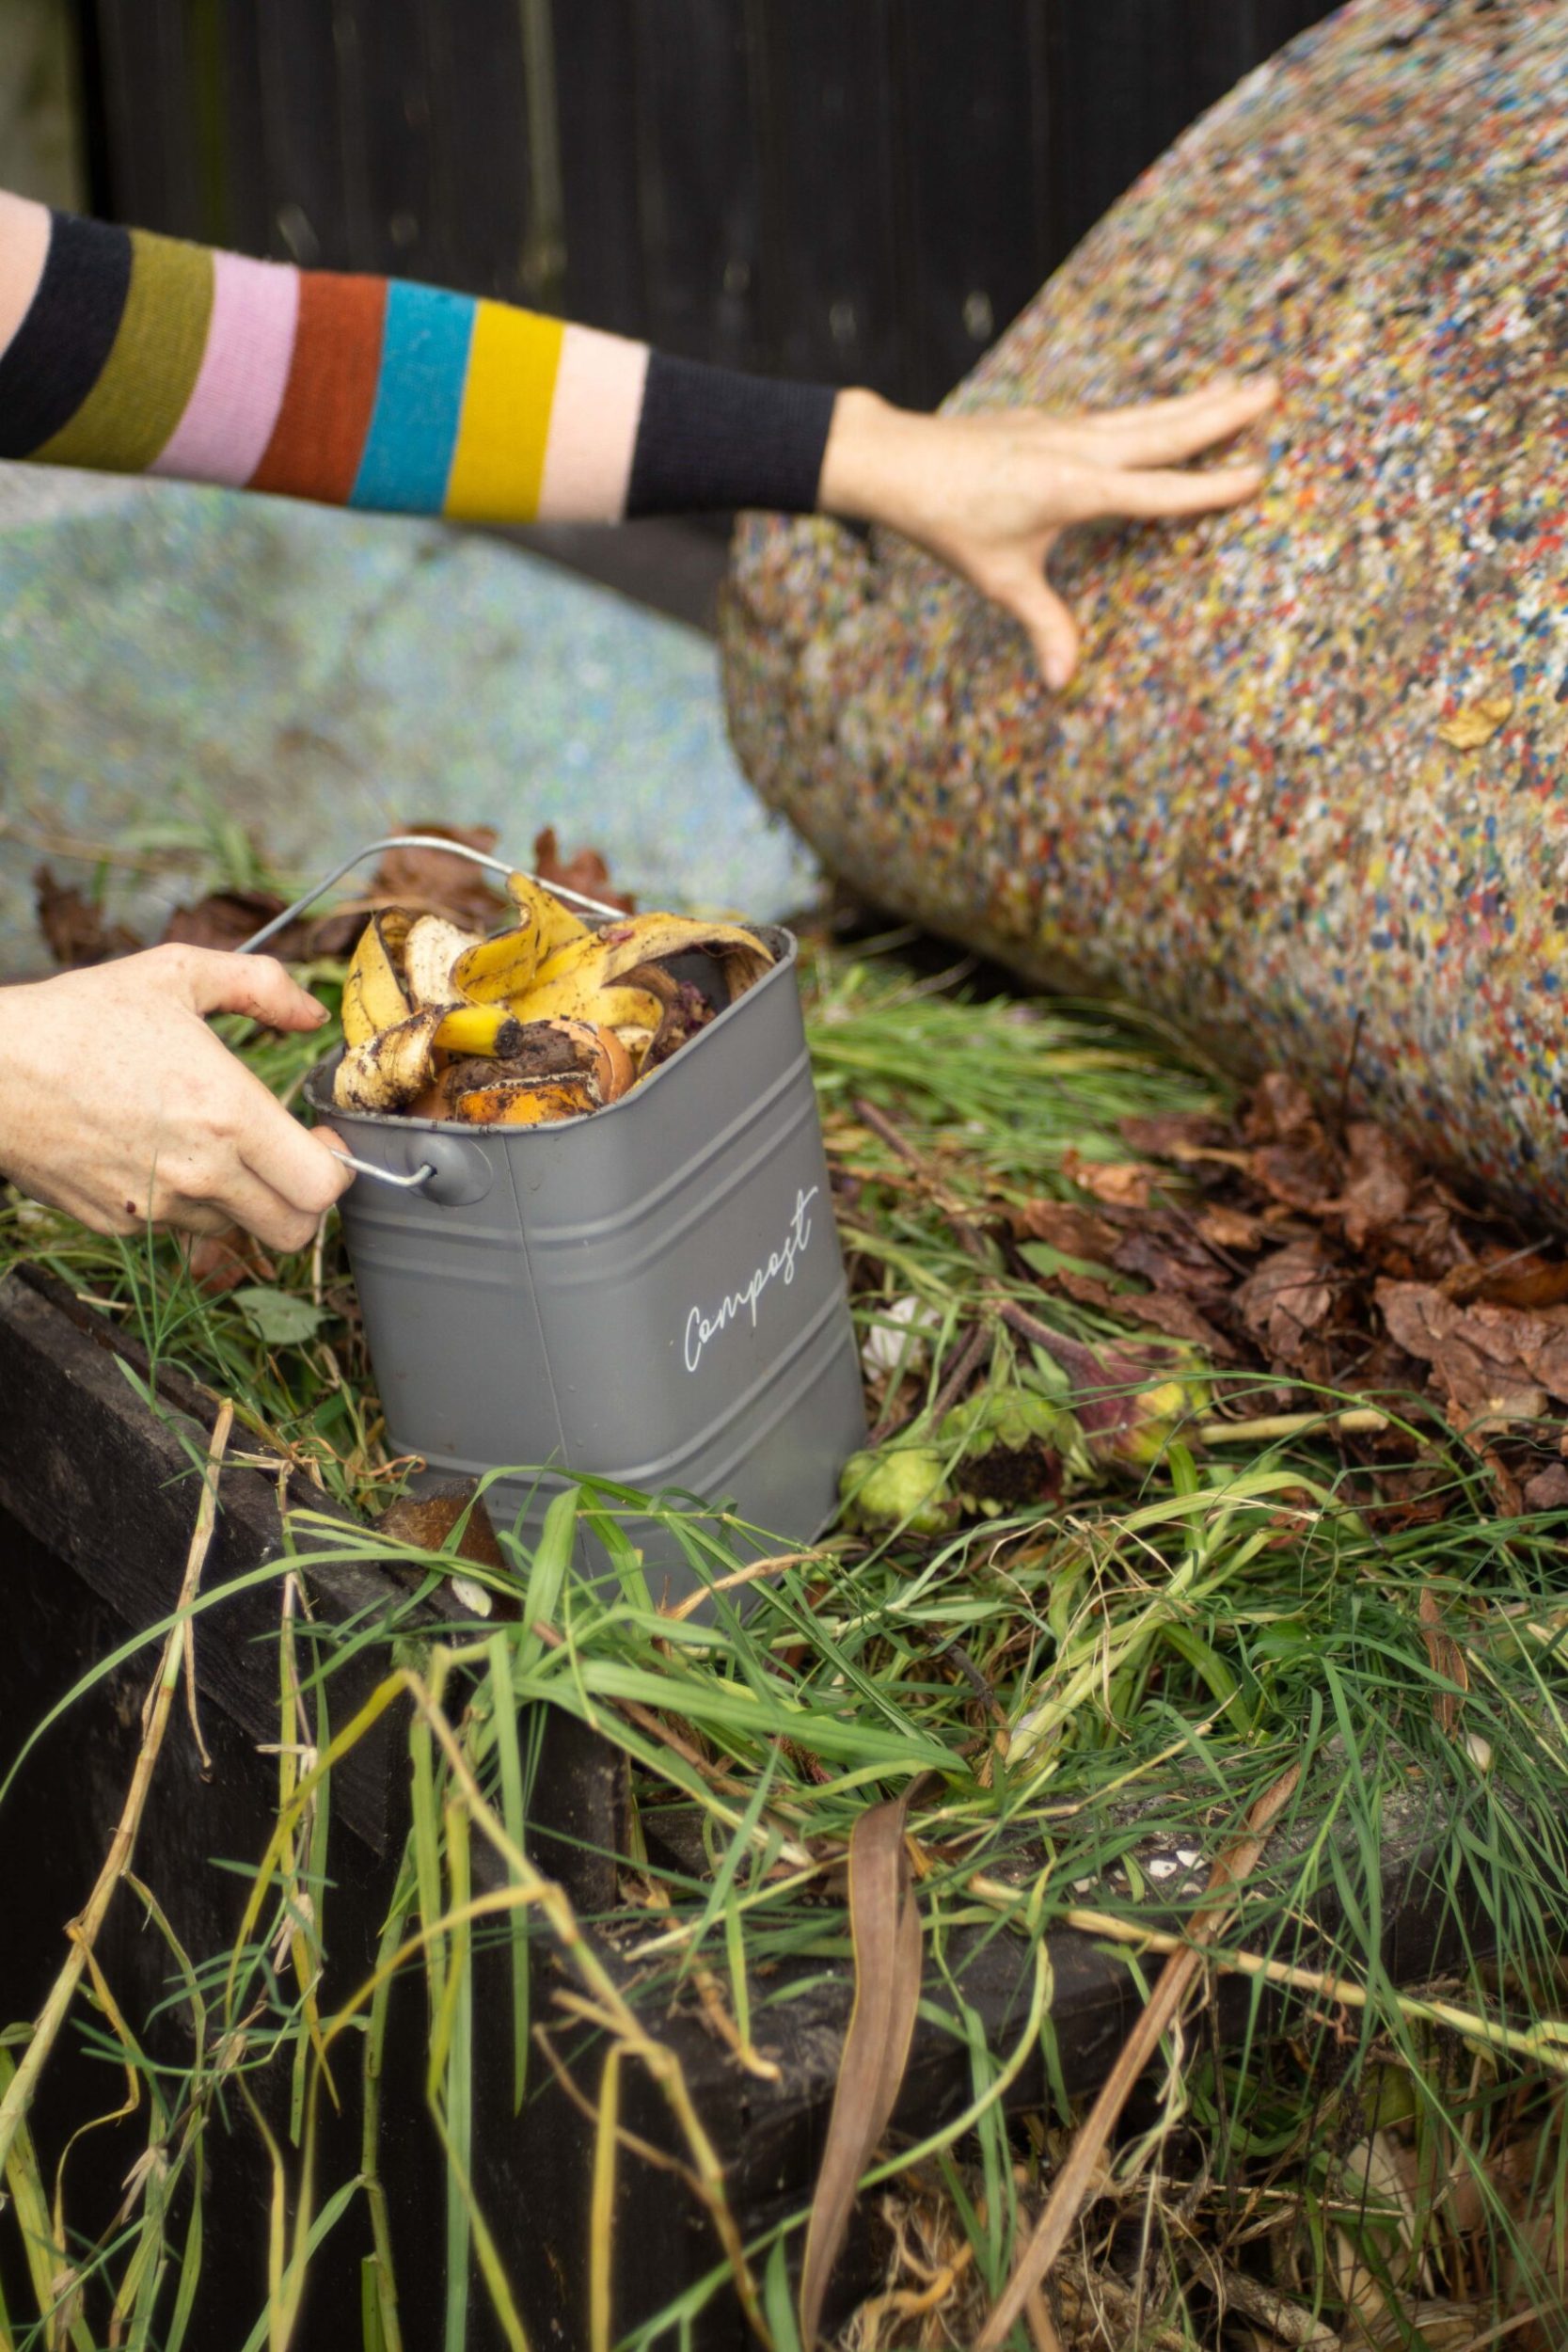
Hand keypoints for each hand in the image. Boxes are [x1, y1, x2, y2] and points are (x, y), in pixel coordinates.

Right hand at [0, 944, 352, 1249]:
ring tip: (209, 1146)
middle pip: (293, 1231)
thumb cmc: (79, 1018)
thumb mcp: (175, 975)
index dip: (336, 1169)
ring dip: (240, 1199)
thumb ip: (260, 986)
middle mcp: (199, 1171)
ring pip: (235, 1230)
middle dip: (303, 1201)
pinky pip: (175, 1229)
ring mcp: (156, 1206)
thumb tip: (312, 1014)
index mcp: (227, 1112)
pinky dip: (182, 1202)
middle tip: (287, 1161)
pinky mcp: (118, 1225)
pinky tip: (156, 1154)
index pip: (322, 1185)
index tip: (320, 1142)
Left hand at [818, 374, 1277, 688]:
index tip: (1260, 473)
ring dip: (1192, 400)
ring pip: (1141, 414)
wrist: (895, 462)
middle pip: (1163, 429)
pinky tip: (1161, 409)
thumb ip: (1043, 626)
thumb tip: (1063, 683)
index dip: (1210, 487)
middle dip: (1220, 411)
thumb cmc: (946, 523)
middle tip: (1273, 389)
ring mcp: (1062, 427)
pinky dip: (1148, 409)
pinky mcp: (1046, 420)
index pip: (1158, 490)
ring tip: (1239, 381)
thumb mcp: (999, 580)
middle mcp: (1076, 447)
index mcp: (1073, 487)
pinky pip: (1112, 414)